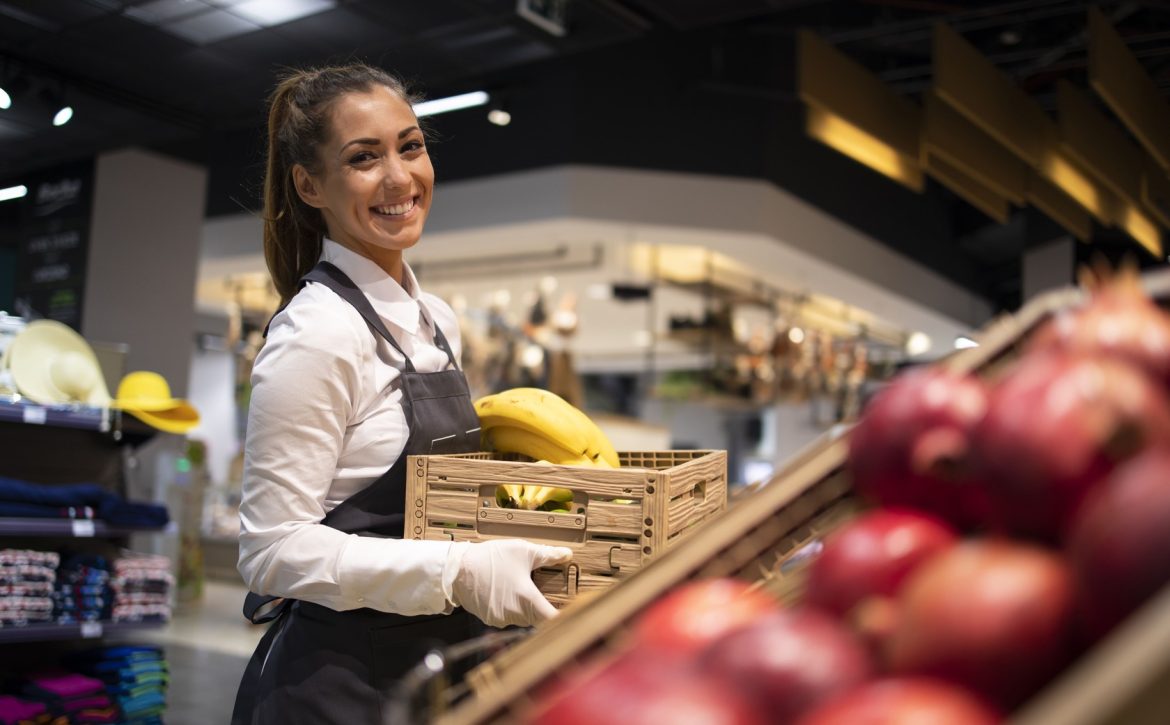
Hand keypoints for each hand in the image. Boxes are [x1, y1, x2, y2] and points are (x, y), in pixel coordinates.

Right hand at [444, 539, 571, 627]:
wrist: (457, 569)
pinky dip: (511, 608)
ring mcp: (501, 620)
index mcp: (527, 600)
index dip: (565, 620)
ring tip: (522, 588)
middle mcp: (515, 615)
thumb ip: (547, 555)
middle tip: (549, 595)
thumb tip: (567, 554)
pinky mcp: (490, 619)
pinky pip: (508, 617)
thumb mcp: (522, 551)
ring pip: (523, 618)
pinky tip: (506, 592)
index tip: (572, 615)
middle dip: (544, 608)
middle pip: (538, 619)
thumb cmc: (491, 559)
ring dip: (526, 607)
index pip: (552, 620)